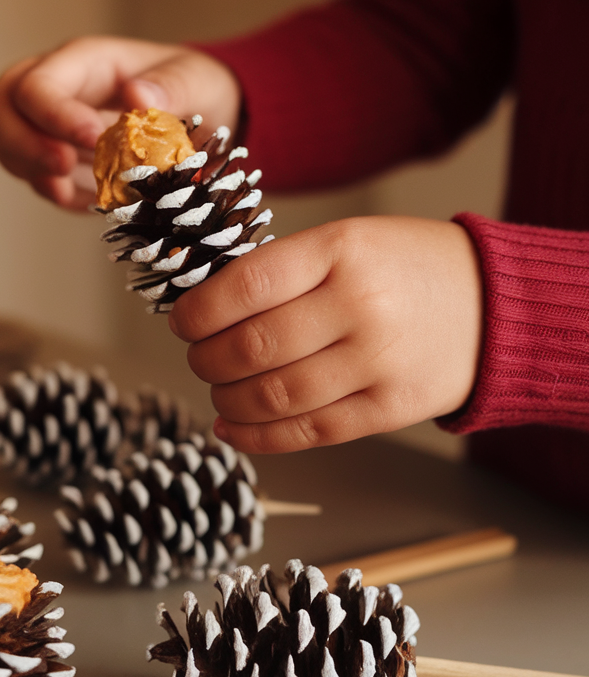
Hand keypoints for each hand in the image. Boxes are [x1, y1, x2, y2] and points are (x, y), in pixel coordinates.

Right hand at [0, 37, 240, 209]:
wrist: (208, 114)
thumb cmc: (197, 86)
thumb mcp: (197, 80)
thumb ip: (171, 88)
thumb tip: (138, 98)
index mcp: (84, 61)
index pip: (39, 84)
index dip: (55, 115)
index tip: (94, 139)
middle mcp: (58, 89)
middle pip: (0, 107)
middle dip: (22, 143)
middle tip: (61, 168)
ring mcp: (53, 125)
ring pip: (7, 145)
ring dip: (32, 170)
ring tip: (69, 188)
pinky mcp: (62, 159)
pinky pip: (37, 177)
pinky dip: (55, 192)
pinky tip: (87, 199)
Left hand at [169, 216, 482, 452]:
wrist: (493, 305)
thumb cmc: (405, 267)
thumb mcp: (347, 240)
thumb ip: (283, 269)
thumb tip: (205, 308)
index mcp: (341, 251)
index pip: (246, 286)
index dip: (199, 311)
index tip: (182, 321)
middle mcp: (359, 306)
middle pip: (253, 347)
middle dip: (206, 358)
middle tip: (197, 356)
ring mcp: (377, 362)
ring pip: (274, 395)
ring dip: (227, 398)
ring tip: (217, 388)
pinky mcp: (390, 409)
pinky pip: (308, 432)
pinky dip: (258, 437)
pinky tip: (233, 426)